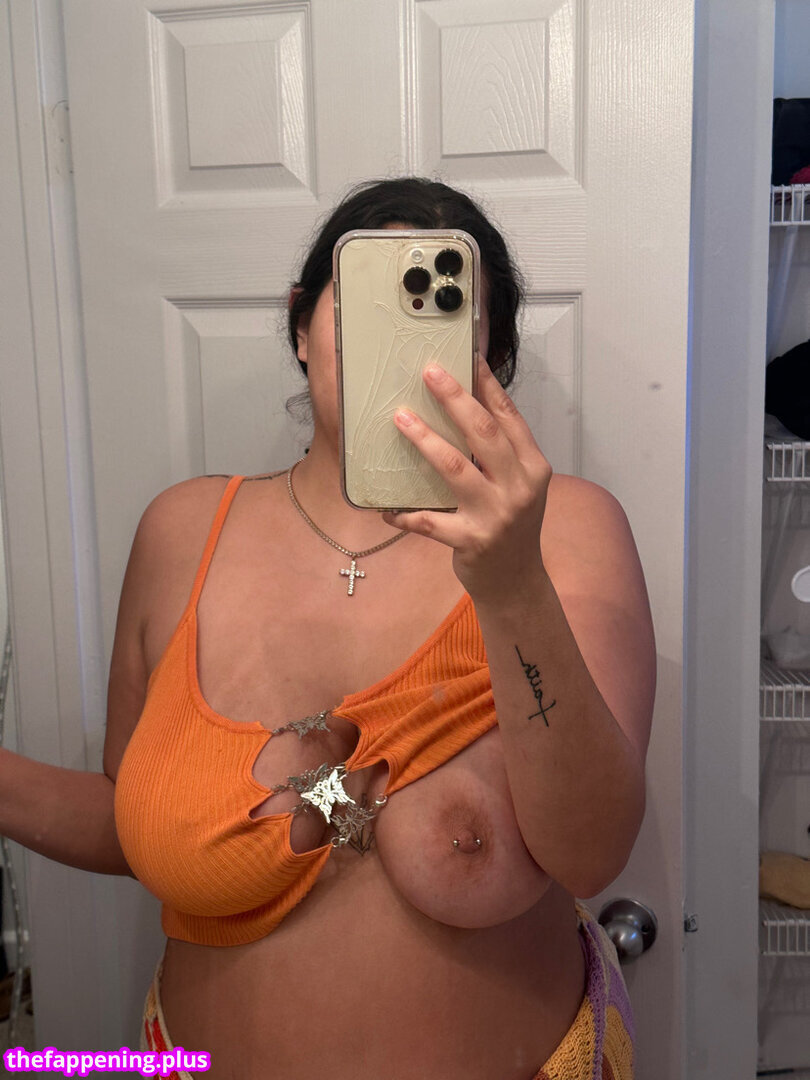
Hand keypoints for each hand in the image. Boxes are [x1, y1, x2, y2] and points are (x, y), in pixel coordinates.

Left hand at [382, 357, 552, 601]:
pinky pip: (430, 521)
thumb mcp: (519, 485)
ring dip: (424, 440)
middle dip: (454, 399)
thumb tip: (463, 408)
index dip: (487, 385)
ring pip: (455, 468)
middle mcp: (519, 487)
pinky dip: (405, 513)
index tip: (466, 357)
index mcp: (533, 467)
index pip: (509, 417)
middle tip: (428, 372)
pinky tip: (385, 508)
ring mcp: (496, 514)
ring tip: (400, 419)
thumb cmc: (510, 525)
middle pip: (483, 433)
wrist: (517, 582)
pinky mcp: (472, 540)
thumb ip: (500, 453)